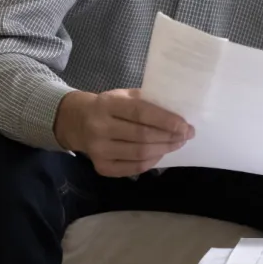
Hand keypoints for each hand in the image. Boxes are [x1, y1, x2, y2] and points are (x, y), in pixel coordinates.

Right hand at [54, 89, 192, 176]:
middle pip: (142, 136)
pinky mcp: (100, 167)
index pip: (141, 113)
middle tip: (187, 135)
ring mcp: (98, 150)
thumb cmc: (108, 105)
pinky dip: (150, 162)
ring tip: (178, 143)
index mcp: (108, 104)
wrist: (76, 121)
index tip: (185, 125)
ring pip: (139, 153)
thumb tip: (178, 111)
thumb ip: (146, 101)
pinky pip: (132, 168)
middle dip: (169, 136)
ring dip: (164, 149)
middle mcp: (100, 128)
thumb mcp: (123, 95)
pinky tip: (160, 153)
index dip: (166, 120)